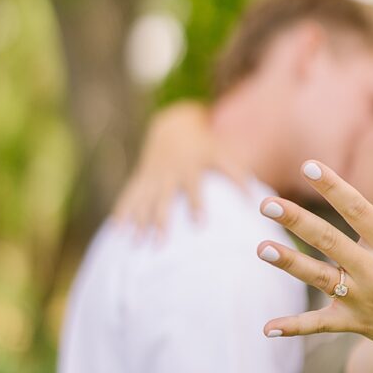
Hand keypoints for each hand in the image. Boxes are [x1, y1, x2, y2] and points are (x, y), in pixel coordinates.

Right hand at [113, 101, 246, 233]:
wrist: (172, 127)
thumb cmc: (204, 146)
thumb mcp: (221, 153)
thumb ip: (237, 174)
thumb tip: (256, 201)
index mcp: (189, 167)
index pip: (194, 187)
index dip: (197, 204)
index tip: (200, 224)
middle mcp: (168, 173)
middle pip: (163, 199)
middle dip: (160, 221)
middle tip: (160, 244)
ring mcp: (151, 177)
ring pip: (143, 201)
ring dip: (139, 222)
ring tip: (135, 244)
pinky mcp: (139, 180)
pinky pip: (128, 196)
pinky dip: (122, 212)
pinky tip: (116, 231)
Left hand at [257, 156, 372, 372]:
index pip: (359, 210)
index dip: (334, 188)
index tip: (309, 165)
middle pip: (330, 242)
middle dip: (297, 222)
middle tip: (265, 203)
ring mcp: (363, 300)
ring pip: (318, 280)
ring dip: (289, 265)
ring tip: (260, 248)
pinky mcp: (356, 324)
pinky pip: (320, 327)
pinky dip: (294, 329)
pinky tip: (266, 329)